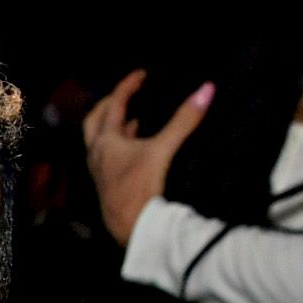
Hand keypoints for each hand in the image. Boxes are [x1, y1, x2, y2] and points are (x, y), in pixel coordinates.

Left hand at [83, 71, 213, 246]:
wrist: (131, 228)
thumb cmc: (141, 187)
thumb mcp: (163, 149)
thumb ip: (185, 120)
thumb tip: (207, 89)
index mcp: (106, 141)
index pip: (114, 104)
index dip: (128, 86)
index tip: (142, 74)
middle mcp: (97, 155)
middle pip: (94, 122)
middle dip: (108, 105)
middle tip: (125, 95)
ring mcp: (100, 172)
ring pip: (101, 142)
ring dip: (115, 128)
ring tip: (135, 119)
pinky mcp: (108, 186)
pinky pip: (110, 158)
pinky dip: (121, 147)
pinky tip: (138, 150)